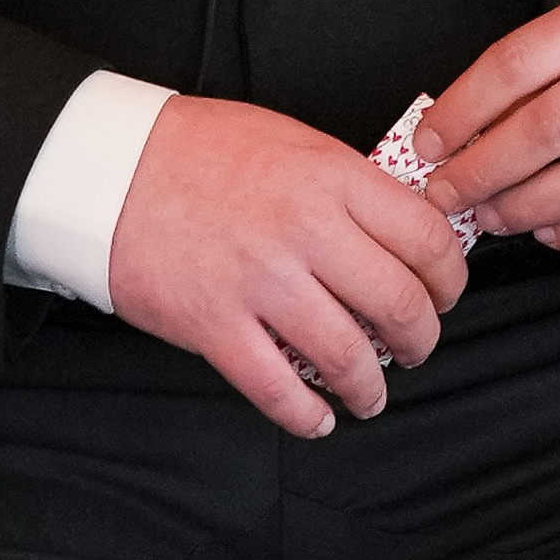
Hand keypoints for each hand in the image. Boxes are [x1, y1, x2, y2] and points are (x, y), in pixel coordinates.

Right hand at [108, 95, 469, 436]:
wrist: (108, 166)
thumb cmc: (201, 150)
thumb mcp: (294, 142)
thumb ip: (350, 188)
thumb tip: (402, 233)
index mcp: (333, 177)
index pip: (427, 238)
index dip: (450, 278)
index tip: (446, 293)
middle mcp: (305, 229)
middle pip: (398, 303)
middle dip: (421, 339)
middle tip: (418, 347)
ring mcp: (259, 281)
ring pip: (347, 355)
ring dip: (371, 386)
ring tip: (372, 394)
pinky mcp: (213, 323)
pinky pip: (276, 387)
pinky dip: (306, 414)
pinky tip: (318, 418)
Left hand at [415, 0, 559, 250]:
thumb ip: (535, 76)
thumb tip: (457, 135)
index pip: (516, 63)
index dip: (462, 110)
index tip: (428, 145)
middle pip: (548, 127)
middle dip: (484, 170)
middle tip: (448, 195)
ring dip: (527, 207)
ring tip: (492, 217)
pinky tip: (550, 233)